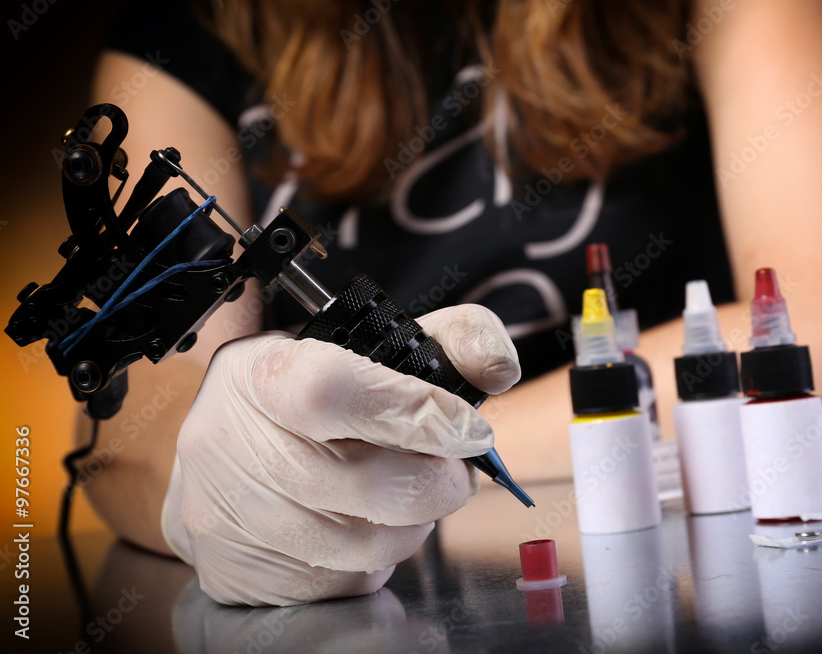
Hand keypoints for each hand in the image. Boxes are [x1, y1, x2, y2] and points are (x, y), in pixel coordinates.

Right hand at [161, 305, 519, 605]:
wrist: (225, 448)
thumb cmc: (312, 392)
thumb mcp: (373, 343)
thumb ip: (448, 339)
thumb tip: (495, 367)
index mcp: (262, 373)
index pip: (332, 392)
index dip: (413, 412)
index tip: (468, 428)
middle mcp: (231, 445)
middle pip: (364, 484)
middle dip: (437, 484)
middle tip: (454, 473)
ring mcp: (230, 517)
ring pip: (360, 547)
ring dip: (412, 527)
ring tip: (411, 498)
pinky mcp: (238, 573)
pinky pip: (339, 584)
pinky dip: (374, 560)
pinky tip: (367, 525)